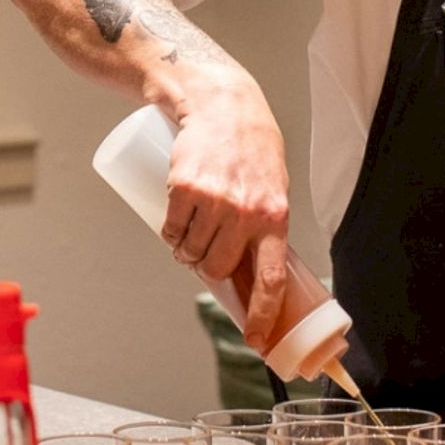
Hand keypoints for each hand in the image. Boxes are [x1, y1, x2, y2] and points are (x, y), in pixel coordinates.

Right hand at [160, 83, 289, 349]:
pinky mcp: (184, 189)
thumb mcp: (272, 185)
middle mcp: (246, 213)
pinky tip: (173, 223)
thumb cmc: (251, 147)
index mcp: (275, 217)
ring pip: (190, 252)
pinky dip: (169, 234)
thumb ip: (266, 224)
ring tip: (189, 232)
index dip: (263, 314)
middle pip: (217, 268)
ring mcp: (214, 201)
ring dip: (185, 252)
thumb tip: (255, 271)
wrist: (222, 104)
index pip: (271, 278)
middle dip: (206, 268)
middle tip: (203, 253)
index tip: (257, 340)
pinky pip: (171, 230)